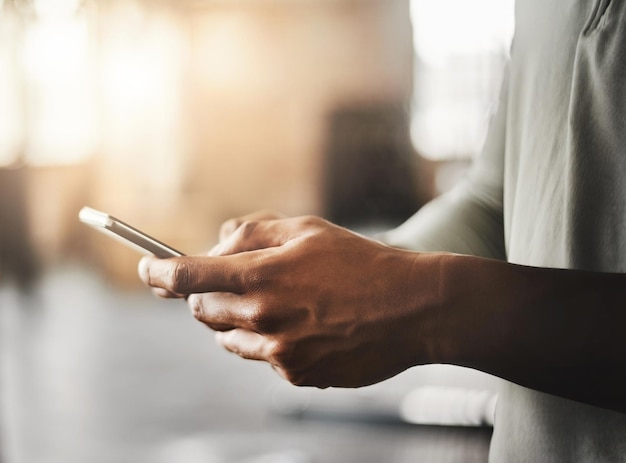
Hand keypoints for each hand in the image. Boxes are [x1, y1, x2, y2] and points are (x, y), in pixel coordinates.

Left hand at [139, 216, 440, 387]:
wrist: (412, 308)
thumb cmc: (362, 262)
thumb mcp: (308, 229)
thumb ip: (255, 230)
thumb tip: (219, 241)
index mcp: (261, 274)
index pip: (186, 276)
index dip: (157, 272)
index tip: (146, 270)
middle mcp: (262, 316)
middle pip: (202, 311)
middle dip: (207, 296)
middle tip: (234, 283)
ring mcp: (278, 351)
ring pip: (229, 338)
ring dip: (238, 321)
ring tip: (279, 305)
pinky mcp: (296, 375)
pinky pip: (265, 358)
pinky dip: (272, 342)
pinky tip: (308, 327)